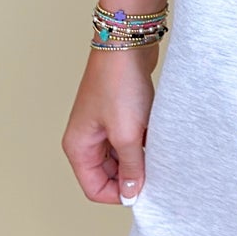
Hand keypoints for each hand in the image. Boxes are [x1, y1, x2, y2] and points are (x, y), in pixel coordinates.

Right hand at [61, 45, 158, 205]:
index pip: (94, 188)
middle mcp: (87, 138)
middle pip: (109, 174)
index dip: (119, 194)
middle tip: (156, 168)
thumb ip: (130, 168)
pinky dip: (144, 141)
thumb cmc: (119, 84)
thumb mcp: (126, 134)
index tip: (145, 188)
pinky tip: (158, 134)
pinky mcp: (119, 113)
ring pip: (122, 157)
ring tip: (157, 148)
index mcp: (79, 147)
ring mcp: (103, 125)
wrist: (127, 41)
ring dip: (139, 156)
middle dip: (131, 174)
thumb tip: (131, 194)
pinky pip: (131, 139)